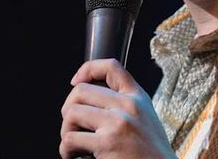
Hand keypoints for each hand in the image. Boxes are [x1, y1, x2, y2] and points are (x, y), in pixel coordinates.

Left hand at [59, 59, 175, 158]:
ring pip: (71, 113)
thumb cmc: (151, 156)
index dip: (87, 69)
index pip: (111, 67)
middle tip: (72, 128)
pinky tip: (74, 156)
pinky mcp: (108, 142)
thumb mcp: (146, 121)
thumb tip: (90, 104)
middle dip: (68, 110)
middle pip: (81, 91)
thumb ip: (125, 107)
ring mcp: (118, 122)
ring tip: (74, 145)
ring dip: (66, 131)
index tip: (75, 82)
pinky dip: (66, 150)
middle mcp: (129, 105)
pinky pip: (70, 138)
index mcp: (138, 98)